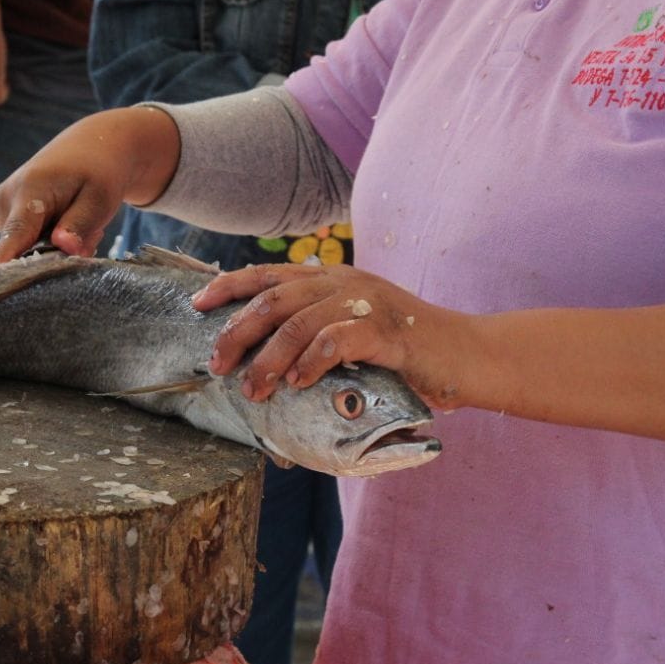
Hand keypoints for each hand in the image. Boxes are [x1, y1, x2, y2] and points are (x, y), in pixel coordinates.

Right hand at [0, 106, 180, 263]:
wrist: (92, 144)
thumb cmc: (100, 172)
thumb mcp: (100, 198)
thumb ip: (79, 225)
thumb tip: (62, 248)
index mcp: (30, 191)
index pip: (13, 237)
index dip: (2, 265)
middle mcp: (7, 198)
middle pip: (22, 250)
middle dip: (54, 255)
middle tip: (88, 233)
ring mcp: (3, 205)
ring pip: (25, 248)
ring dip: (54, 247)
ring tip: (77, 221)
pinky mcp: (7, 213)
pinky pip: (25, 241)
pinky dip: (47, 240)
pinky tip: (64, 221)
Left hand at [193, 263, 477, 408]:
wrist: (468, 357)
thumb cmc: (404, 355)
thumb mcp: (352, 338)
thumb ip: (313, 340)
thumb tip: (262, 367)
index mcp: (331, 281)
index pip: (269, 275)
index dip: (229, 286)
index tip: (196, 304)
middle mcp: (345, 284)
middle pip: (274, 299)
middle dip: (237, 331)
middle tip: (217, 364)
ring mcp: (368, 304)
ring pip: (300, 322)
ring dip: (268, 357)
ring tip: (252, 388)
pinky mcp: (390, 331)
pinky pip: (338, 339)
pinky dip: (311, 361)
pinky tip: (297, 383)